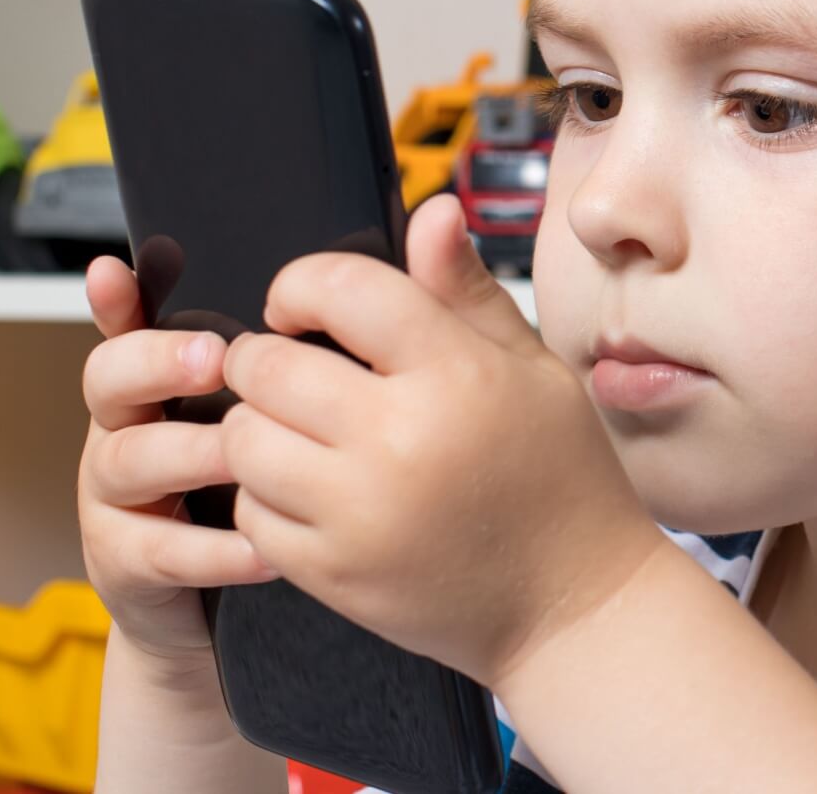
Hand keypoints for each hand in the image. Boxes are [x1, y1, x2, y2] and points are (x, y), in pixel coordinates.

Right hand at [76, 255, 278, 666]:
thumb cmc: (265, 486)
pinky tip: (265, 548)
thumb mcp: (276, 417)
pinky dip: (213, 549)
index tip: (113, 272)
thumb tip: (380, 268)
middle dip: (157, 363)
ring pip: (129, 458)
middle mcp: (125, 426)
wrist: (223, 608)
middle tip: (217, 360)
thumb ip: (299, 357)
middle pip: (108, 377)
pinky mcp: (123, 561)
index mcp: (158, 380)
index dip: (114, 301)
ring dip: (190, 454)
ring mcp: (115, 495)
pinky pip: (158, 550)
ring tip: (244, 455)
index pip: (128, 326)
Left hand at [219, 194, 665, 686]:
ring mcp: (361, 513)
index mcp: (457, 375)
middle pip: (266, 364)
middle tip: (291, 368)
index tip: (301, 304)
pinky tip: (309, 490)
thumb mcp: (532, 370)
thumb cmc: (560, 476)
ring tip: (298, 429)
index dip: (302, 283)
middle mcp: (401, 440)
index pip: (340, 288)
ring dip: (259, 424)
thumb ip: (466, 292)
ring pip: (243, 438)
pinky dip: (266, 496)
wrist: (573, 604)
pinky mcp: (334, 573)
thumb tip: (432, 212)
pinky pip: (250, 512)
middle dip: (267, 355)